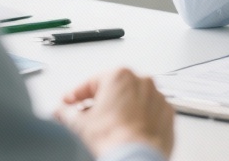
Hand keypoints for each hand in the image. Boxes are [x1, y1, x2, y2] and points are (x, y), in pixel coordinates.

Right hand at [55, 68, 174, 158]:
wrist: (136, 159)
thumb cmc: (112, 139)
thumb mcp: (79, 124)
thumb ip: (66, 113)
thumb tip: (61, 112)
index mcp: (119, 75)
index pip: (91, 83)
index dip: (76, 95)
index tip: (69, 103)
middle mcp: (142, 81)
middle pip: (114, 90)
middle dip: (100, 103)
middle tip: (87, 117)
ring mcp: (158, 98)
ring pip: (133, 101)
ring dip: (121, 111)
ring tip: (108, 128)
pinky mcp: (167, 115)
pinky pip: (149, 113)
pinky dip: (139, 120)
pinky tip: (127, 132)